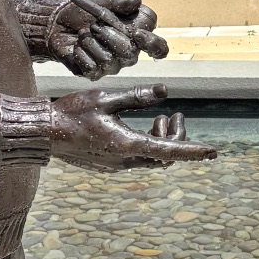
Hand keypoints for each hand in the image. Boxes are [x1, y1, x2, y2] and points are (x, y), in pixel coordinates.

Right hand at [49, 85, 215, 172]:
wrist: (44, 133)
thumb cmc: (72, 112)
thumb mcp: (106, 98)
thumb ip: (137, 97)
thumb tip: (164, 93)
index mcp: (127, 145)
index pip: (170, 152)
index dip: (194, 152)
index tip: (213, 153)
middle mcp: (124, 161)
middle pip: (164, 156)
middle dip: (176, 138)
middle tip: (176, 115)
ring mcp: (116, 165)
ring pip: (151, 158)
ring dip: (161, 140)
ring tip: (161, 118)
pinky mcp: (108, 164)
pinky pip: (137, 158)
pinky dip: (147, 144)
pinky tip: (143, 127)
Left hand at [50, 0, 169, 78]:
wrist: (57, 23)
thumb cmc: (84, 13)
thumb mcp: (103, 3)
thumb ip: (120, 3)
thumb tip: (136, 0)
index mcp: (136, 37)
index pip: (158, 48)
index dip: (152, 44)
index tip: (137, 33)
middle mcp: (128, 54)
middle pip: (129, 54)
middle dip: (108, 35)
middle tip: (94, 25)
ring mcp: (111, 66)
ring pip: (108, 60)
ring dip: (91, 42)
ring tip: (83, 34)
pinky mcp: (94, 74)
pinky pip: (91, 67)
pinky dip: (80, 52)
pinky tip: (77, 46)